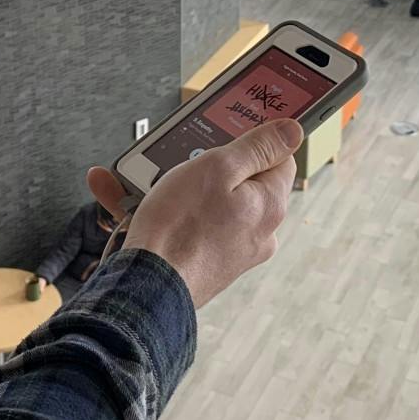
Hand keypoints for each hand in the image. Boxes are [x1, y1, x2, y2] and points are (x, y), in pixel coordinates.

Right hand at [86, 118, 301, 311]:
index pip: (279, 158)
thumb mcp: (218, 168)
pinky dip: (162, 211)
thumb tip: (292, 132)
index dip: (254, 141)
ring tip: (138, 178)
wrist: (147, 287)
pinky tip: (126, 198)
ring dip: (174, 186)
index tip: (229, 133)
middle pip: (241, 180)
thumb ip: (257, 148)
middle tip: (178, 157)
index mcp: (270, 204)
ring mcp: (233, 250)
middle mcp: (259, 231)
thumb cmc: (180, 227)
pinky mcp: (207, 262)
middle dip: (207, 164)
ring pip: (207, 203)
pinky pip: (188, 225)